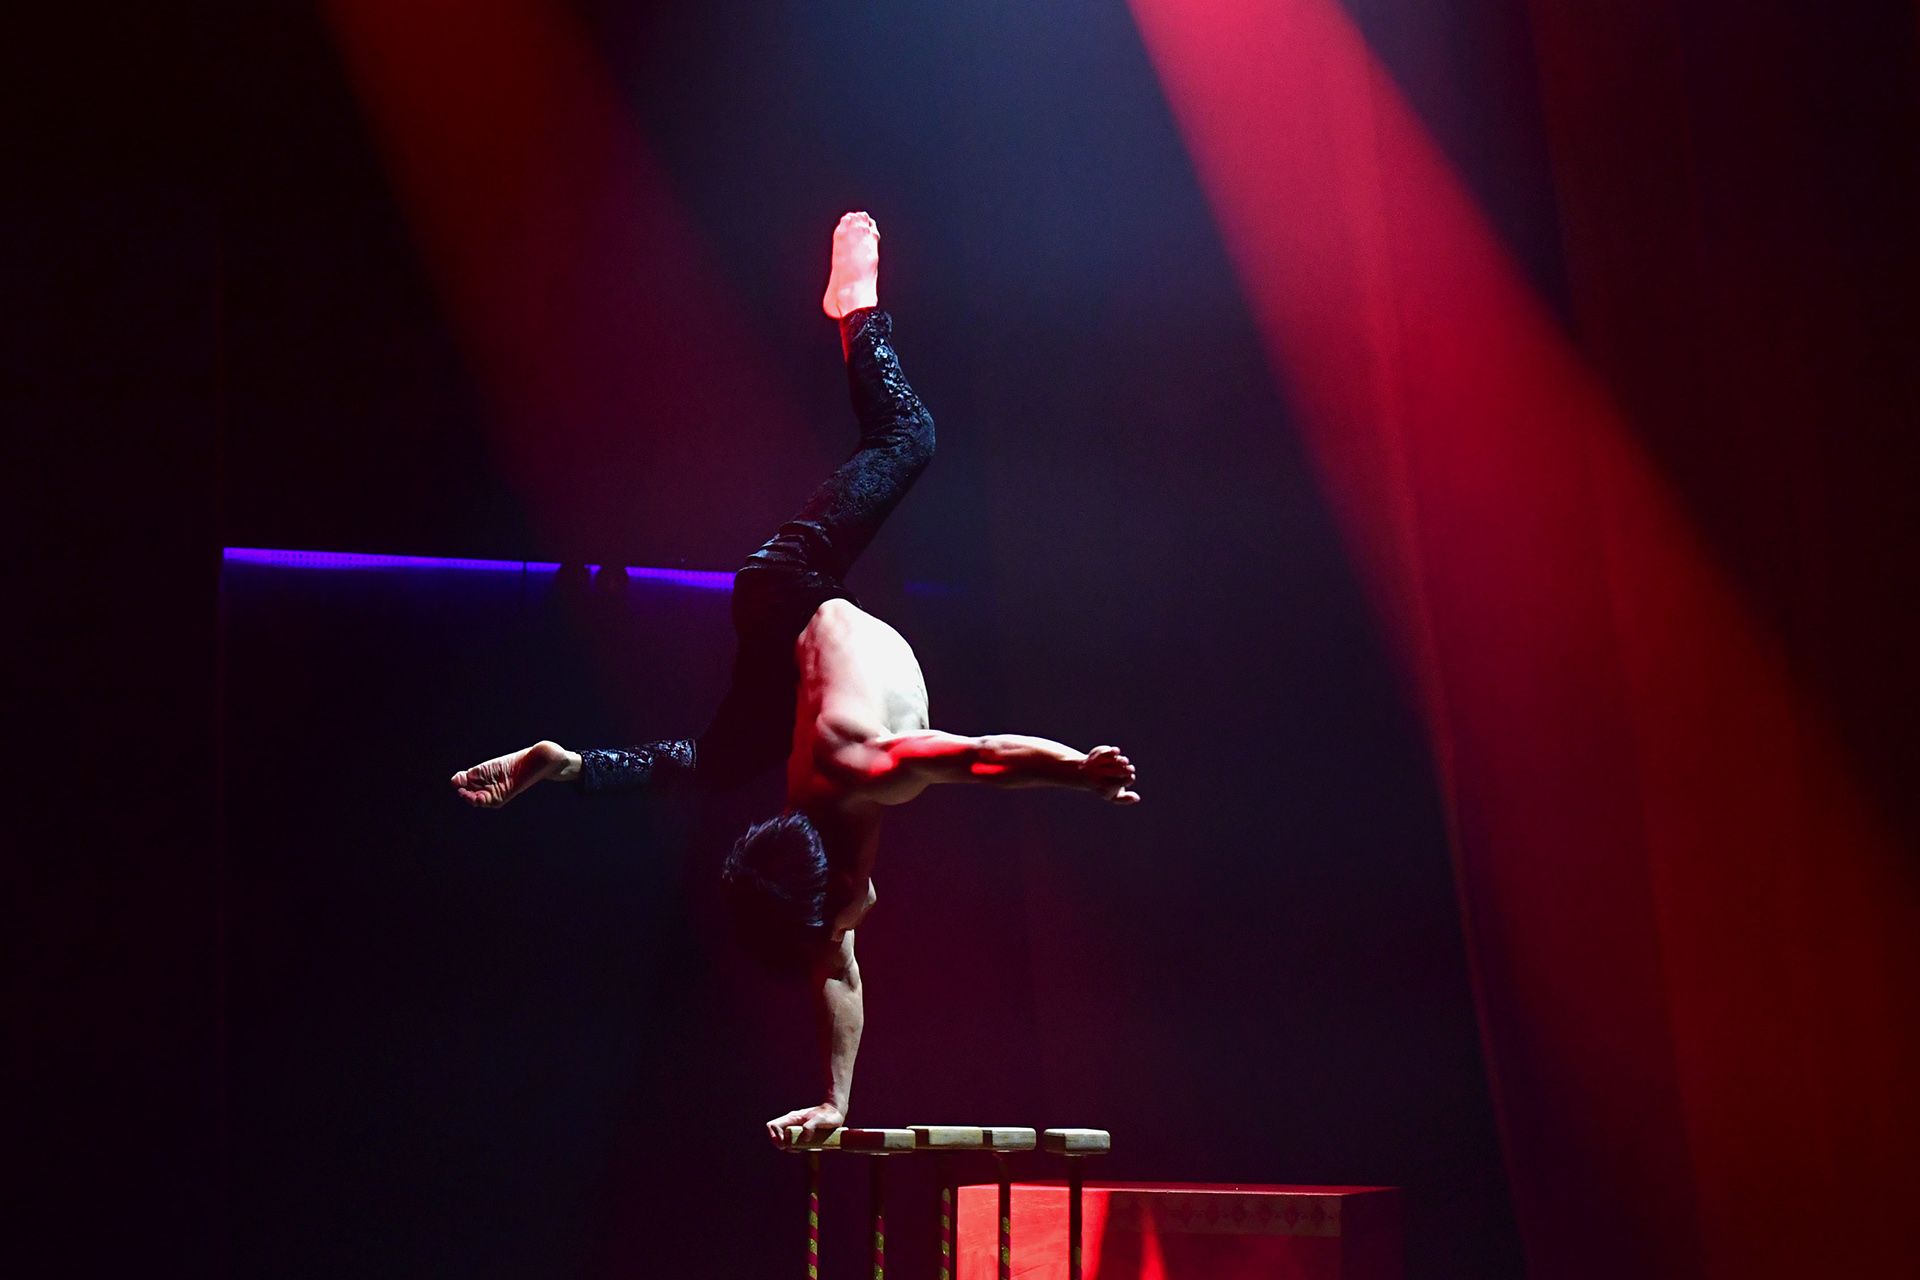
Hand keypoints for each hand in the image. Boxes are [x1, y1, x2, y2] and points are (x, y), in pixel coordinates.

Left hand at [450, 740, 571, 807]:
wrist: (544, 756)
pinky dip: (465, 778)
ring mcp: (492, 779)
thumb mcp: (550, 756)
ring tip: (457, 781)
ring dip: (464, 786)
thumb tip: (560, 754)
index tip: (472, 794)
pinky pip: (473, 777)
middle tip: (460, 786)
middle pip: (478, 796)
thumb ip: (552, 754)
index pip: (490, 801)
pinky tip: (459, 777)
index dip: (480, 799)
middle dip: (468, 793)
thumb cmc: (548, 759)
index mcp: (510, 790)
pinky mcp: (487, 770)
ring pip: (473, 787)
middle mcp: (499, 787)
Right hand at [766, 1102, 844, 1148]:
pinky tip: (806, 1148)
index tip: (784, 1143)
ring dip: (790, 1148)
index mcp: (792, 1118)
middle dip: (782, 1145)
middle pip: (777, 1136)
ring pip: (785, 1141)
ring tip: (802, 1148)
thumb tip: (804, 1138)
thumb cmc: (828, 1115)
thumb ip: (811, 1126)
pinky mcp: (802, 1135)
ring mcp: (796, 1130)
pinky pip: (793, 1144)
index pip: (772, 1125)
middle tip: (794, 1148)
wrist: (836, 1113)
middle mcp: (791, 1124)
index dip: (774, 1135)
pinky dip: (796, 1148)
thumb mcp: (820, 1120)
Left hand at [1080, 745, 1139, 804]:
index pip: (1118, 784)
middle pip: (1117, 772)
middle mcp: (1101, 775)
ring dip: (1122, 761)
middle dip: (1128, 770)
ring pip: (1113, 761)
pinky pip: (1105, 752)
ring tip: (1124, 762)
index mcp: (1105, 787)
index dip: (1128, 779)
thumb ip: (1124, 799)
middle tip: (1131, 769)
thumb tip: (1137, 798)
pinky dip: (1113, 751)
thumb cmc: (1103, 786)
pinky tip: (1116, 752)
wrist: (1085, 774)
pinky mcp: (1097, 755)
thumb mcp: (1113, 796)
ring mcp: (1099, 764)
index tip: (1131, 778)